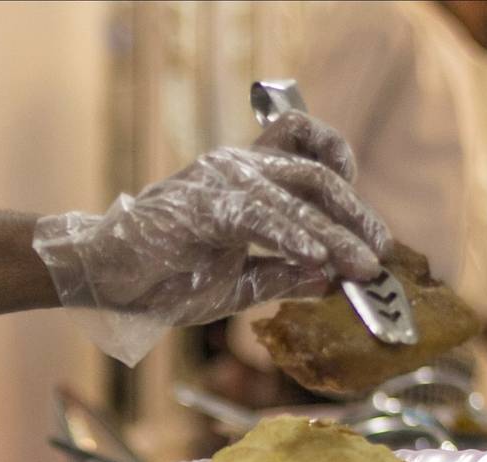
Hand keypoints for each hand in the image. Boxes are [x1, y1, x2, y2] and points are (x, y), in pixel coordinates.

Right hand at [34, 111, 391, 364]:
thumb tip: (331, 278)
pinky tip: (319, 260)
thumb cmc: (165, 276)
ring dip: (336, 233)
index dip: (346, 180)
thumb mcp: (238, 282)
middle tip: (380, 252)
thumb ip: (283, 275)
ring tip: (364, 264)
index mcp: (245, 178)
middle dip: (356, 214)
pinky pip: (261, 217)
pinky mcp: (204, 204)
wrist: (105, 277)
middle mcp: (237, 167)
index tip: (368, 225)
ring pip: (297, 194)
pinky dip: (295, 238)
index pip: (307, 154)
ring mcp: (220, 180)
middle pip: (316, 174)